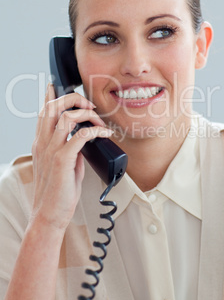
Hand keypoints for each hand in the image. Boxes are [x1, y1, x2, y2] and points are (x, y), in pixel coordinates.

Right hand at [31, 84, 112, 230]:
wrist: (49, 214)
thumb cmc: (58, 191)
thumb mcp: (62, 165)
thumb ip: (70, 149)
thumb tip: (84, 139)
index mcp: (41, 142)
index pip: (43, 112)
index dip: (49, 96)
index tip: (53, 85)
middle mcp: (43, 142)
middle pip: (54, 107)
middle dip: (74, 99)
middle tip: (89, 106)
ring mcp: (51, 150)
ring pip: (66, 116)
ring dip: (87, 114)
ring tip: (99, 121)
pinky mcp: (61, 160)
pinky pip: (80, 135)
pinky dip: (96, 130)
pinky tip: (105, 133)